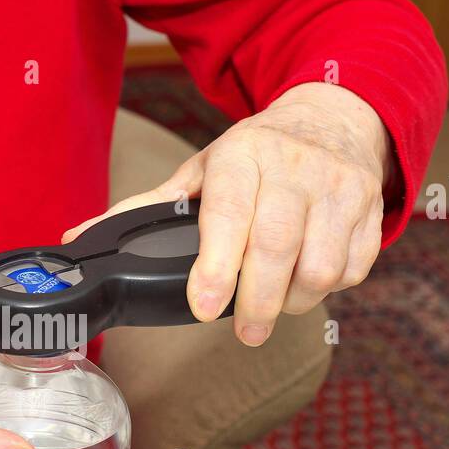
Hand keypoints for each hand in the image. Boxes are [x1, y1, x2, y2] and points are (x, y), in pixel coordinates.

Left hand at [65, 82, 393, 345]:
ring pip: (322, 267)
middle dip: (257, 302)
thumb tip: (77, 238)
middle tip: (244, 331)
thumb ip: (146, 207)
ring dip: (296, 301)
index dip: (216, 267)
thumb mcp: (202, 170)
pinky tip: (309, 282)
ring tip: (275, 306)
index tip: (201, 307)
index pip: (229, 215)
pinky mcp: (370, 208)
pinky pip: (355, 268)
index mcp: (242, 155)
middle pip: (278, 249)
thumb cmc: (256, 155)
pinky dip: (330, 288)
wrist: (333, 118)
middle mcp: (295, 167)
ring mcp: (340, 187)